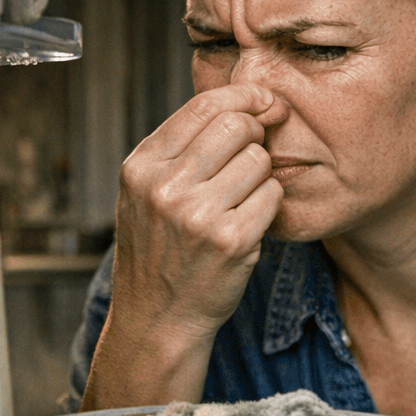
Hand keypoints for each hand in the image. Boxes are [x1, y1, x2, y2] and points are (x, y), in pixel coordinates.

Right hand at [83, 84, 285, 409]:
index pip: (205, 105)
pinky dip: (270, 207)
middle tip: (256, 156)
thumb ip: (182, 149)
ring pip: (260, 159)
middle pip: (238, 125)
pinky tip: (249, 225)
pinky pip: (273, 196)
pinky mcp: (231, 241)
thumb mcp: (147, 193)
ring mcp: (197, 215)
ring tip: (241, 202)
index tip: (268, 103)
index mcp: (142, 166)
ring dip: (262, 176)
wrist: (157, 318)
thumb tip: (244, 103)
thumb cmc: (161, 250)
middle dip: (257, 134)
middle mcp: (164, 186)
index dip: (246, 97)